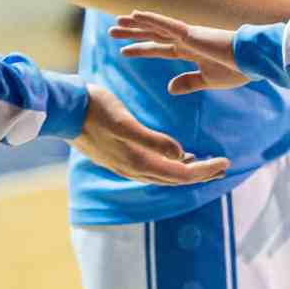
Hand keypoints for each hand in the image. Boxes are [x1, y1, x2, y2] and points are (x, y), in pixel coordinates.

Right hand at [72, 84, 229, 183]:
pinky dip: (170, 164)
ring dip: (187, 170)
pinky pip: (152, 167)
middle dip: (201, 173)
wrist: (64, 109)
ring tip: (207, 164)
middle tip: (224, 166)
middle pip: (175, 178)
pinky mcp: (120, 156)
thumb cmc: (95, 110)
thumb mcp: (125, 122)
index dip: (205, 171)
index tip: (226, 163)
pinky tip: (179, 154)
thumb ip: (153, 140)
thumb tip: (182, 154)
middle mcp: (133, 169)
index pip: (180, 174)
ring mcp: (124, 164)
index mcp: (137, 162)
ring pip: (164, 174)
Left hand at [110, 12, 246, 93]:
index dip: (141, 49)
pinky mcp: (192, 33)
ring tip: (116, 23)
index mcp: (191, 51)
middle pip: (153, 35)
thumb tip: (169, 87)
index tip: (124, 51)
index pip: (160, 49)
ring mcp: (188, 35)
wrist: (254, 60)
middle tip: (112, 32)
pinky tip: (135, 15)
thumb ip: (188, 83)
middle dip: (132, 34)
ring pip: (155, 27)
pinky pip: (166, 24)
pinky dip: (150, 19)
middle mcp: (186, 40)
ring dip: (135, 25)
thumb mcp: (208, 80)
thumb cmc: (237, 69)